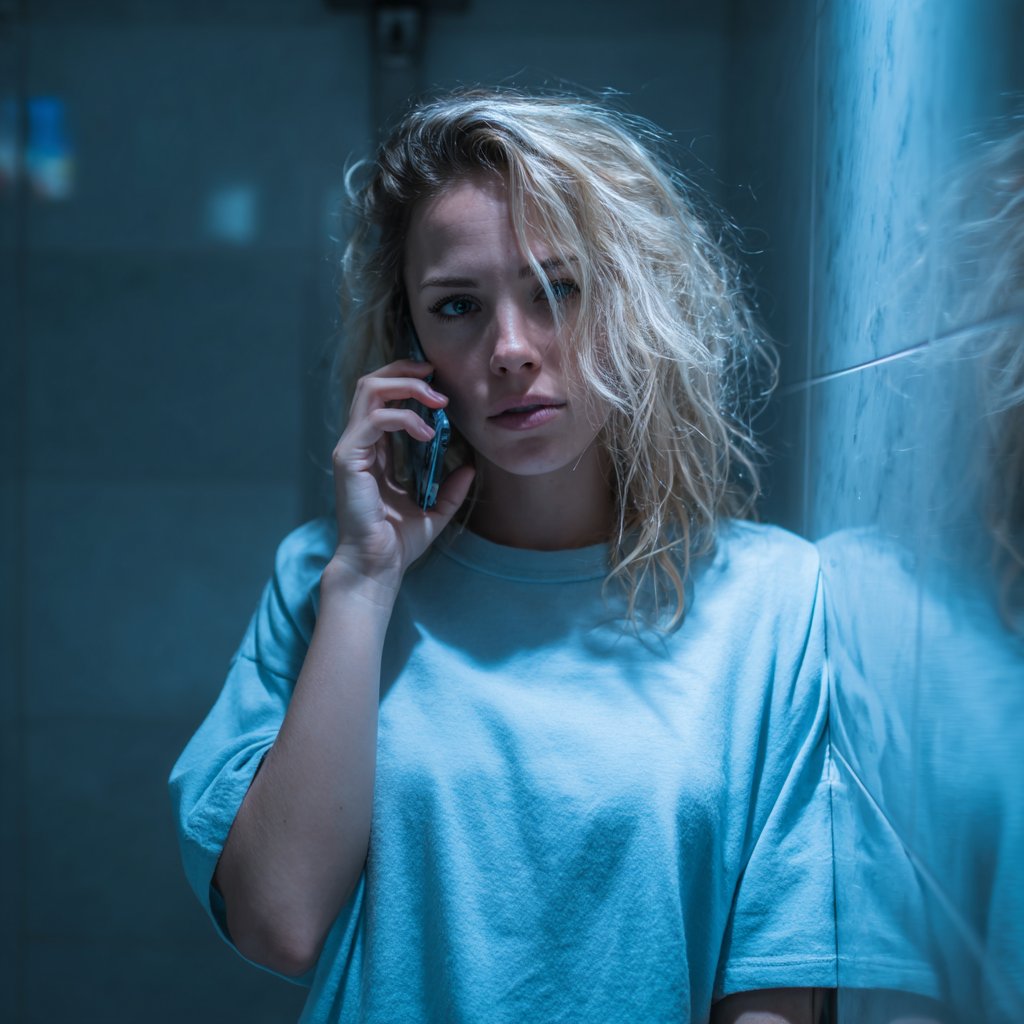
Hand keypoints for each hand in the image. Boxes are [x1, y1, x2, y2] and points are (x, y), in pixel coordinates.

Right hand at [329, 359, 474, 590]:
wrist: (378, 565)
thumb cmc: (398, 542)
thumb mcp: (435, 510)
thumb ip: (450, 488)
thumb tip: (471, 468)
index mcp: (374, 450)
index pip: (384, 399)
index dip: (409, 382)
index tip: (438, 383)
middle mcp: (359, 443)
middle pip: (372, 383)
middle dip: (405, 372)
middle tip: (436, 376)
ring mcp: (351, 448)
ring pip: (369, 390)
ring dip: (406, 386)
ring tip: (436, 400)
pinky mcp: (348, 458)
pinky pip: (375, 420)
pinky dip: (404, 418)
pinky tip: (427, 433)